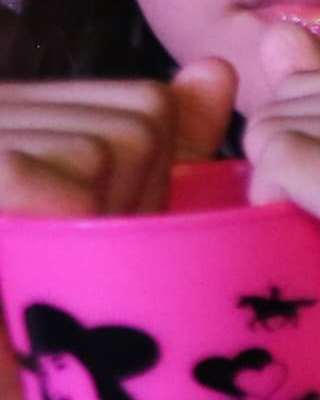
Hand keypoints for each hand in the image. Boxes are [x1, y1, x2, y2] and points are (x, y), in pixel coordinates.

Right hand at [0, 64, 243, 399]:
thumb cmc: (48, 330)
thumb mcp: (121, 229)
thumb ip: (166, 148)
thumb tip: (217, 69)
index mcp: (21, 114)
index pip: (145, 105)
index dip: (149, 185)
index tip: (99, 244)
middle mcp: (0, 108)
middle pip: (135, 121)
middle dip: (128, 203)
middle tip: (67, 268)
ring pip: (111, 145)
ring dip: (100, 223)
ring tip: (42, 273)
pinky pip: (62, 183)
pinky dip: (66, 235)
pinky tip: (22, 271)